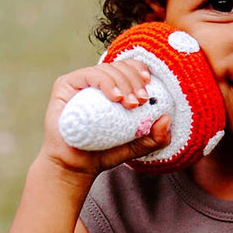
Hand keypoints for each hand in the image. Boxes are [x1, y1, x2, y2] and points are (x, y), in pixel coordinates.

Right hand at [41, 59, 171, 177]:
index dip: (140, 70)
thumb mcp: (138, 145)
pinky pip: (90, 75)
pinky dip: (106, 82)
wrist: (77, 166)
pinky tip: (116, 97)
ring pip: (108, 69)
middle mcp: (97, 81)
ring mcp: (81, 81)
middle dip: (135, 80)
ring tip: (130, 104)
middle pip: (121, 66)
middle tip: (141, 101)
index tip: (149, 86)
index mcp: (114, 87)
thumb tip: (167, 119)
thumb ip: (156, 137)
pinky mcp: (66, 85)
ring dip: (123, 83)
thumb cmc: (105, 152)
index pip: (130, 68)